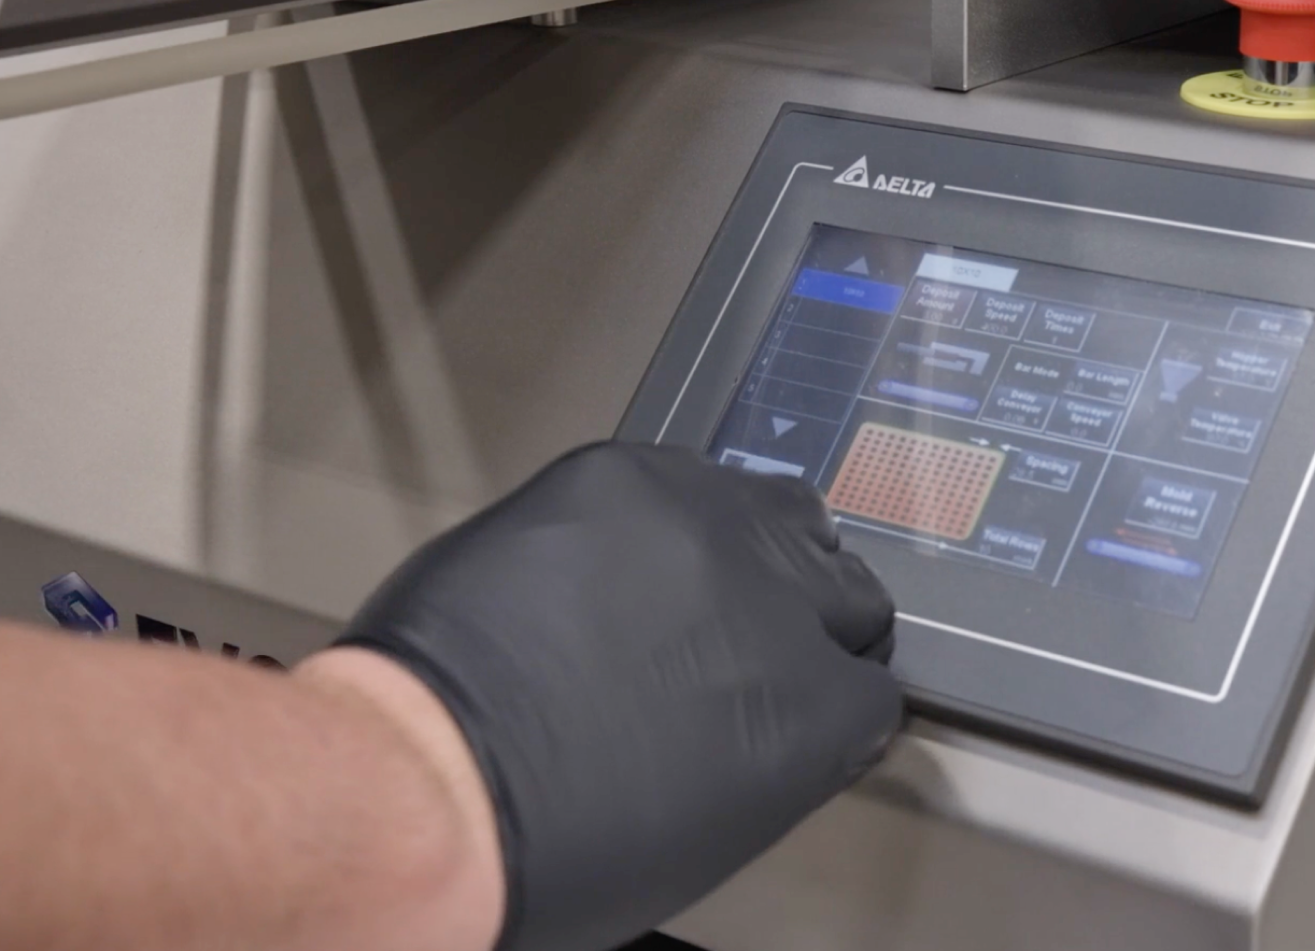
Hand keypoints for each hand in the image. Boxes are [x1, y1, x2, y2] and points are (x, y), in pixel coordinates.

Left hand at [335, 442, 902, 950]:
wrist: (428, 780)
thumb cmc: (551, 849)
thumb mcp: (710, 834)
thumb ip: (774, 755)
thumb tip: (765, 717)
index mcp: (818, 712)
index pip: (875, 687)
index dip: (829, 697)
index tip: (793, 700)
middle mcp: (786, 605)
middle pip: (849, 587)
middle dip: (809, 619)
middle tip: (742, 644)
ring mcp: (708, 526)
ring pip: (783, 510)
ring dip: (752, 548)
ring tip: (691, 584)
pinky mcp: (625, 475)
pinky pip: (676, 478)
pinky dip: (655, 518)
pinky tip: (609, 562)